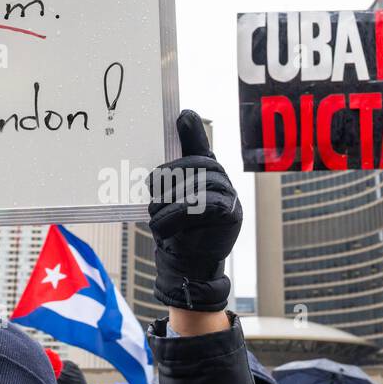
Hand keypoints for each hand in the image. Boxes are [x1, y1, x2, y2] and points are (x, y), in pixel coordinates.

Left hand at [149, 111, 242, 311]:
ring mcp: (230, 196)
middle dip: (169, 177)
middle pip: (197, 164)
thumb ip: (172, 170)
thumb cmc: (177, 231)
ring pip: (197, 184)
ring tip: (155, 217)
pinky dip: (175, 215)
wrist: (187, 268)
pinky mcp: (230, 214)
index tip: (182, 115)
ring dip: (168, 201)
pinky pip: (201, 205)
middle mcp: (222, 181)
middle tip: (152, 194)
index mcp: (207, 173)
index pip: (199, 149)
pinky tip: (161, 226)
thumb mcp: (168, 199)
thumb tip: (182, 122)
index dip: (192, 133)